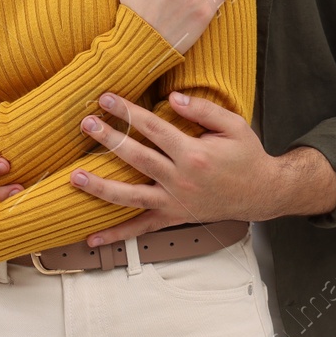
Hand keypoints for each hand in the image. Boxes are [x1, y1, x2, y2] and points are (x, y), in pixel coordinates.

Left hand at [70, 91, 335, 245]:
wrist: (260, 193)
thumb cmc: (246, 156)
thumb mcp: (234, 125)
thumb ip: (203, 110)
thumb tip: (172, 98)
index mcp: (193, 153)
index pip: (152, 127)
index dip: (127, 111)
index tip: (105, 98)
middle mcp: (179, 179)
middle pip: (136, 157)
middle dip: (108, 139)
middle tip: (85, 124)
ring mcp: (173, 201)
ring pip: (130, 195)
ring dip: (100, 187)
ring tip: (74, 177)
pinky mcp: (172, 217)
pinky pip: (140, 228)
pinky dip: (116, 235)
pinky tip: (92, 238)